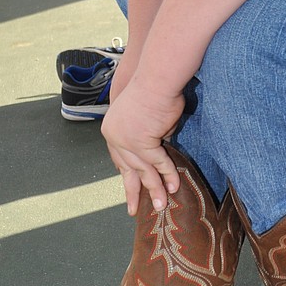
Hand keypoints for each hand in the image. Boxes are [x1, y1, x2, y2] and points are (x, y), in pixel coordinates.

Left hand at [101, 77, 186, 214]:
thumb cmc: (152, 86)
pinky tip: (174, 186)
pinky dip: (167, 174)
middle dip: (133, 191)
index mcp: (112, 128)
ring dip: (154, 189)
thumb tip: (160, 142)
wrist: (155, 76)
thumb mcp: (144, 113)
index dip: (126, 173)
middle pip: (126, 169)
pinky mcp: (143, 141)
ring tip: (162, 205)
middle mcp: (115, 137)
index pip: (118, 157)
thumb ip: (148, 130)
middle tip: (135, 209)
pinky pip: (158, 162)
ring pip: (142, 170)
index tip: (131, 186)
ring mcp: (128, 141)